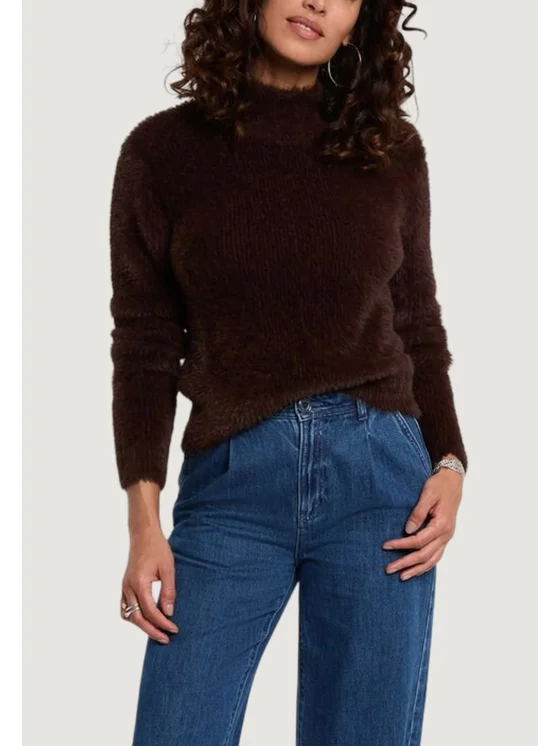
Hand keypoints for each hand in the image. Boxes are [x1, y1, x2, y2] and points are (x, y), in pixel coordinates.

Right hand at [121, 527, 178, 642]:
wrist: (143, 534)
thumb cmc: (157, 548)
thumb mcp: (168, 569)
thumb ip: (168, 592)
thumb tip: (169, 613)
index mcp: (139, 584)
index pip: (150, 612)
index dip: (162, 623)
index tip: (174, 629)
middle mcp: (128, 587)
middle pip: (137, 618)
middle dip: (152, 630)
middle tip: (166, 638)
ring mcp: (124, 586)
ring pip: (128, 615)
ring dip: (141, 625)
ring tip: (156, 630)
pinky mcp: (124, 585)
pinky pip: (125, 607)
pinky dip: (133, 616)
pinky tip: (145, 618)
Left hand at [382, 467, 462, 579]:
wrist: (453, 481)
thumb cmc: (439, 485)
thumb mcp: (427, 494)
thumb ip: (418, 513)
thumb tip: (407, 530)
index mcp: (442, 525)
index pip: (418, 541)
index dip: (401, 545)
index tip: (385, 546)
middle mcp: (446, 535)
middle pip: (424, 555)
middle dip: (406, 563)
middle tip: (389, 569)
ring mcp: (446, 538)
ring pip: (432, 560)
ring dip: (416, 569)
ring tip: (402, 576)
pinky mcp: (444, 537)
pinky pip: (436, 556)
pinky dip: (426, 565)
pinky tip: (416, 570)